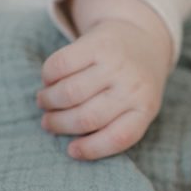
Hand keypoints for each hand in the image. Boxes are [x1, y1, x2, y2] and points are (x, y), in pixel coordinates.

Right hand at [38, 18, 169, 159]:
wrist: (142, 40)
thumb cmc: (132, 84)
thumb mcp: (136, 107)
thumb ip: (114, 124)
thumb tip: (72, 146)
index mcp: (145, 109)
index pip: (118, 138)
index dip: (91, 149)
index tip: (71, 151)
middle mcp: (133, 87)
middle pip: (87, 117)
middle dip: (60, 124)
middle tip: (48, 123)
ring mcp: (116, 64)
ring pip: (70, 92)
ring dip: (50, 101)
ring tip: (45, 102)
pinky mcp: (98, 43)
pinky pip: (61, 65)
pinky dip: (48, 77)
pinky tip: (49, 81)